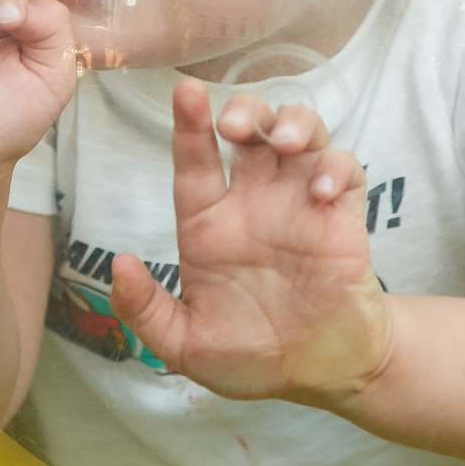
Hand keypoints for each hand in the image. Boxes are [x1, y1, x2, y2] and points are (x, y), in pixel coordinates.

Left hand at [109, 78, 393, 405]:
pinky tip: (320, 194)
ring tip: (282, 143)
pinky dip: (335, 168)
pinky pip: (345, 169)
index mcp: (210, 223)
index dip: (189, 124)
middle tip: (234, 125)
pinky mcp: (342, 216)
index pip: (195, 160)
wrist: (319, 374)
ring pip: (301, 132)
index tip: (185, 91)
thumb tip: (119, 266)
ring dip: (293, 123)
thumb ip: (147, 311)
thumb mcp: (186, 345)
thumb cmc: (250, 355)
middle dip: (245, 110)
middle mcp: (253, 201)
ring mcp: (300, 203)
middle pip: (250, 127)